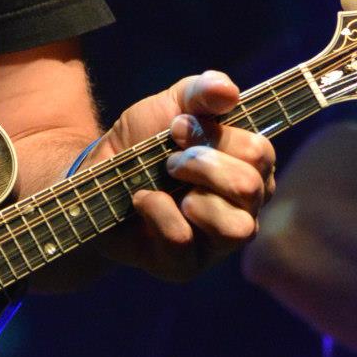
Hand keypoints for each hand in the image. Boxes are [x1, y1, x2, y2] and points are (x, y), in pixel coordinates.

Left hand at [94, 69, 274, 282]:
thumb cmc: (145, 141)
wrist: (96, 174)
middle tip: (171, 159)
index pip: (260, 153)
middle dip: (203, 164)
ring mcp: (217, 243)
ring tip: (165, 181)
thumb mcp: (172, 105)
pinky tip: (142, 201)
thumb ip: (203, 92)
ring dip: (194, 195)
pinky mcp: (185, 265)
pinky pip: (182, 240)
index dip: (218, 135)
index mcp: (251, 169)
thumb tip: (229, 91)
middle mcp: (244, 208)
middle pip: (251, 188)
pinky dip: (156, 210)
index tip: (178, 126)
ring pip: (236, 228)